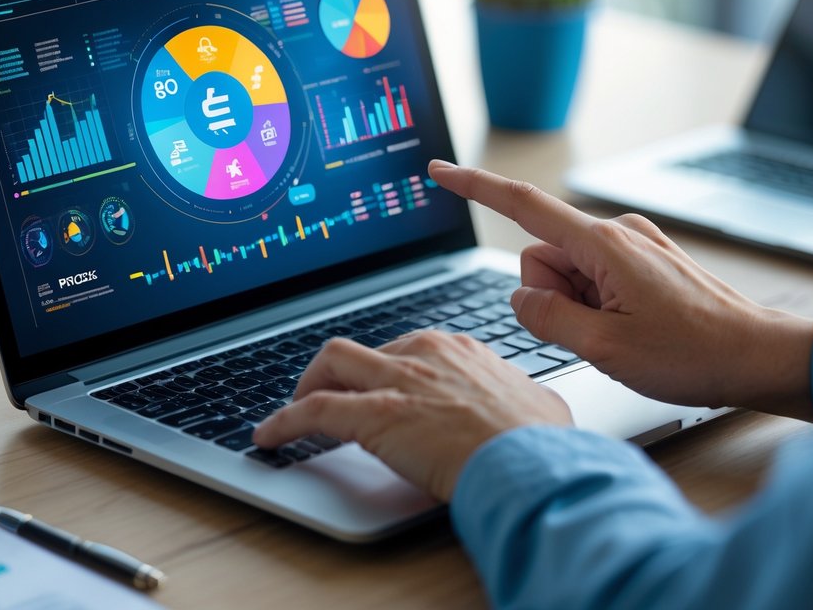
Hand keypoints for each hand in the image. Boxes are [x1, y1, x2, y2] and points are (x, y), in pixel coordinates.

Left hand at [253, 331, 572, 501]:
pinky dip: (284, 421)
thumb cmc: (542, 443)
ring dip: (307, 386)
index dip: (380, 372)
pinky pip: (313, 409)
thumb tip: (530, 407)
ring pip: (331, 362)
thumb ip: (519, 397)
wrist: (533, 464)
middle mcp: (423, 353)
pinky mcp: (375, 414)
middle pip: (360, 350)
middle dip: (338, 375)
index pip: (402, 348)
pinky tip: (270, 436)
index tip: (373, 390)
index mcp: (458, 349)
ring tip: (294, 411)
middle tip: (329, 400)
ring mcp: (397, 380)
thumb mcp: (537, 404)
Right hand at [428, 161, 812, 419]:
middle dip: (551, 298)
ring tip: (622, 334)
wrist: (760, 357)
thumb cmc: (694, 353)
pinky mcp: (644, 260)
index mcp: (602, 244)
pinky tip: (634, 328)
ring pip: (567, 273)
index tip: (439, 170)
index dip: (474, 187)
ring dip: (577, 307)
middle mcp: (616, 232)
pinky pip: (593, 277)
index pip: (521, 206)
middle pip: (542, 258)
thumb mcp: (605, 347)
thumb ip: (546, 319)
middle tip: (597, 332)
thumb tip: (521, 300)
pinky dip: (596, 305)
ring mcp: (633, 245)